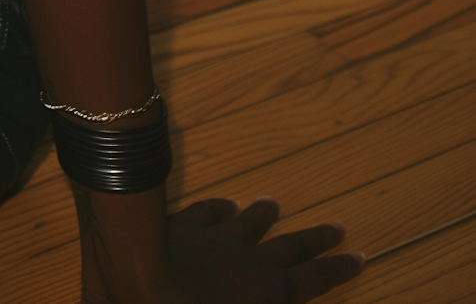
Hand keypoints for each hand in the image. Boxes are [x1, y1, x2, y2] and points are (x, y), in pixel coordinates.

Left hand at [85, 195, 364, 302]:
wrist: (138, 274)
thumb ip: (266, 299)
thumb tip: (276, 289)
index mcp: (267, 292)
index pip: (312, 280)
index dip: (337, 269)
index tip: (359, 254)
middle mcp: (249, 260)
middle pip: (289, 247)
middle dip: (314, 240)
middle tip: (337, 225)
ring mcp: (214, 239)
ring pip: (247, 223)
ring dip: (262, 215)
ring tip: (273, 202)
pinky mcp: (181, 227)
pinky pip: (206, 213)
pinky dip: (218, 208)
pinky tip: (224, 203)